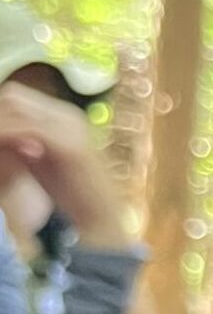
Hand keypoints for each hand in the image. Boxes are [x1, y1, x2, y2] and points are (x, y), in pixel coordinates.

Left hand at [0, 85, 128, 248]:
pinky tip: (2, 148)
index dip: (0, 112)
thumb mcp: (39, 160)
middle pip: (14, 96)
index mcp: (64, 117)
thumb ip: (21, 142)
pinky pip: (27, 129)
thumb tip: (1, 130)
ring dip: (0, 125)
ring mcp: (71, 128)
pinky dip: (7, 135)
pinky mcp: (70, 145)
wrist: (101, 217)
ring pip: (17, 109)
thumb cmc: (73, 193)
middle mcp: (69, 115)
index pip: (17, 97)